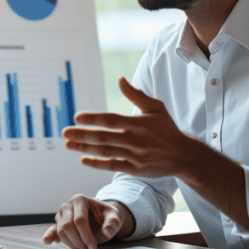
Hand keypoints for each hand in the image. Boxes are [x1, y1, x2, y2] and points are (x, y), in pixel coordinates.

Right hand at [42, 195, 131, 248]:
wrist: (100, 217)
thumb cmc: (106, 216)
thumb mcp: (114, 217)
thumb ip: (113, 223)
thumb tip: (106, 232)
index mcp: (80, 200)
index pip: (80, 220)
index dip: (86, 236)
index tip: (93, 247)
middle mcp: (67, 205)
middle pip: (68, 226)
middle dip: (78, 240)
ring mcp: (61, 214)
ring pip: (61, 231)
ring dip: (72, 243)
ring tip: (83, 248)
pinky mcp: (58, 223)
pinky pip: (52, 230)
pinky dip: (49, 236)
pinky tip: (48, 242)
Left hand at [62, 76, 201, 180]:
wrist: (184, 156)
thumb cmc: (167, 129)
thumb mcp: (156, 108)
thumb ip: (136, 95)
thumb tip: (120, 79)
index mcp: (139, 124)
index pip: (111, 120)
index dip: (93, 118)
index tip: (77, 117)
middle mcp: (136, 141)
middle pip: (104, 138)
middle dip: (82, 135)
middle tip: (64, 133)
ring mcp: (135, 156)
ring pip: (105, 152)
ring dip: (84, 149)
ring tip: (68, 144)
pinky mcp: (135, 169)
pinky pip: (112, 166)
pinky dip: (97, 163)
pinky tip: (83, 159)